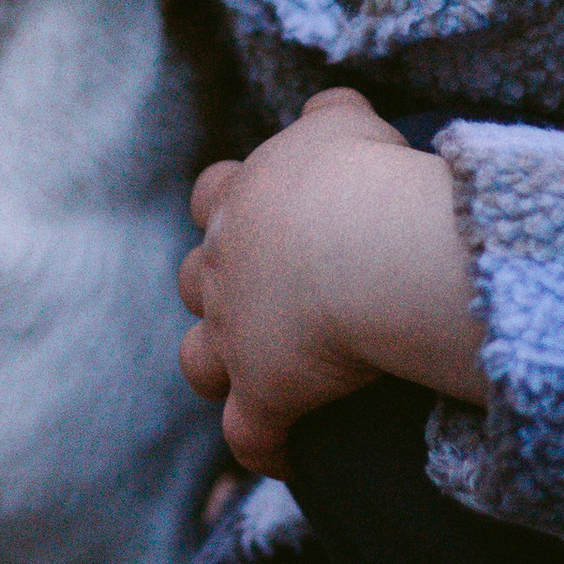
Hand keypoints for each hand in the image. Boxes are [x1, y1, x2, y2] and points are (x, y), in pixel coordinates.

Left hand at [177, 87, 486, 471]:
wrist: (366, 248)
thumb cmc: (361, 178)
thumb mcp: (347, 124)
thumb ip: (333, 112)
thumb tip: (333, 105)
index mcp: (244, 198)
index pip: (214, 195)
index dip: (229, 206)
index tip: (265, 216)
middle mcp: (225, 265)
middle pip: (197, 277)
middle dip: (221, 288)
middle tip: (268, 298)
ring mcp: (235, 334)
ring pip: (199, 360)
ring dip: (222, 367)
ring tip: (257, 381)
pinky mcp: (262, 395)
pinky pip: (250, 436)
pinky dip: (266, 448)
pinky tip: (289, 458)